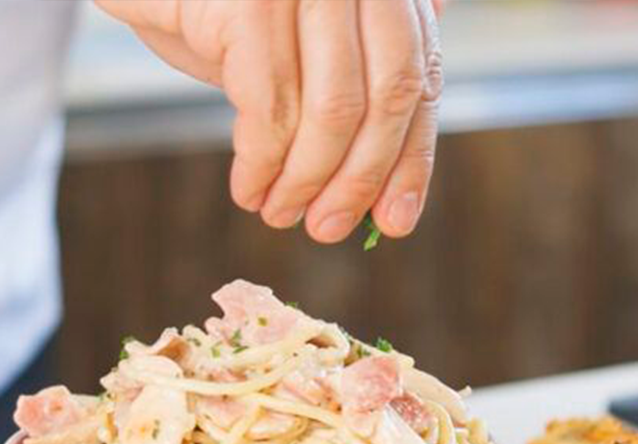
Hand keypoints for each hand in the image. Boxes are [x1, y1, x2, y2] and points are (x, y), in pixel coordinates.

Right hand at [95, 0, 443, 243]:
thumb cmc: (218, 10)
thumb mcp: (298, 53)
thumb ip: (352, 100)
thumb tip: (386, 198)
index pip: (419, 81)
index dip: (410, 160)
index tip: (393, 222)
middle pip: (385, 98)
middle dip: (358, 180)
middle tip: (326, 228)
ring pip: (331, 112)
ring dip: (305, 182)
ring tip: (278, 213)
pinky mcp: (252, 3)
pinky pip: (271, 108)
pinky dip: (260, 165)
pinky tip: (248, 189)